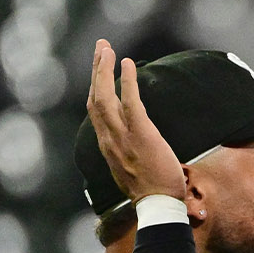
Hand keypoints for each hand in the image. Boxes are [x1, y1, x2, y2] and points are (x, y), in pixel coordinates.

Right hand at [85, 39, 185, 202]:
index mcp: (106, 146)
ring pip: (105, 96)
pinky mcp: (140, 133)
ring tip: (107, 48)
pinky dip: (127, 81)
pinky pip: (130, 101)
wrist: (158, 205)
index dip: (95, 87)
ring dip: (104, 69)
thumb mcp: (132, 171)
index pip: (95, 111)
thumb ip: (127, 153)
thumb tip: (132, 145)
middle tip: (100, 47)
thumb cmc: (151, 192)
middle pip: (95, 97)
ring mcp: (122, 136)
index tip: (98, 70)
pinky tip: (127, 63)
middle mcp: (108, 138)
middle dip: (96, 70)